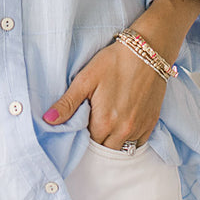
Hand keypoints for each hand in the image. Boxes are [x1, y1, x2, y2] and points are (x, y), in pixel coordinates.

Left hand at [43, 40, 166, 148]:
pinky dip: (129, 138)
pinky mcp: (151, 122)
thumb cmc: (114, 62)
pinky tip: (124, 123)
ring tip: (109, 122)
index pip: (87, 142)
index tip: (84, 119)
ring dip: (113, 140)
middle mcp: (123, 131)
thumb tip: (48, 120)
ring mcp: (139, 128)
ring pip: (121, 148)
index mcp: (104, 122)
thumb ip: (67, 103)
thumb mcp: (86, 79)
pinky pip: (138, 143)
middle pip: (104, 148)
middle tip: (95, 120)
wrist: (147, 51)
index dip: (83, 132)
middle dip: (97, 138)